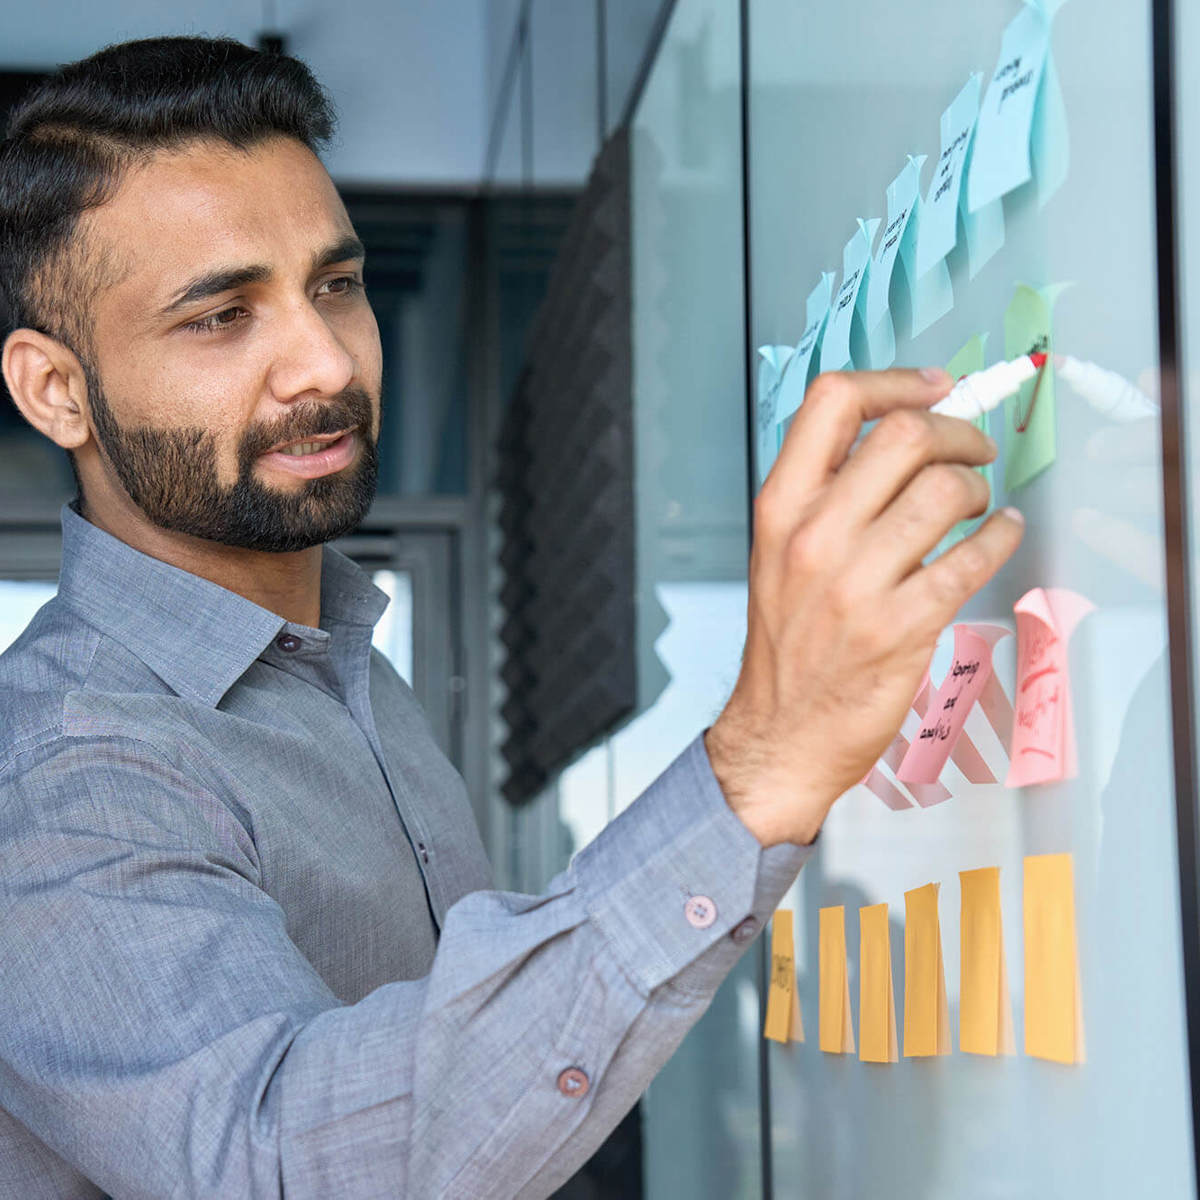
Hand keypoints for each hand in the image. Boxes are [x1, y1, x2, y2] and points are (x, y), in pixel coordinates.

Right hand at [706, 368, 1024, 846]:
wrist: (780, 731)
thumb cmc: (786, 642)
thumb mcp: (777, 552)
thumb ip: (824, 493)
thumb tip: (900, 435)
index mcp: (780, 507)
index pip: (833, 402)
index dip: (895, 381)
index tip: (933, 387)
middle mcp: (813, 536)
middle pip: (906, 435)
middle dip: (958, 432)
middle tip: (972, 450)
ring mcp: (856, 584)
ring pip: (945, 491)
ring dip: (978, 488)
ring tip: (976, 504)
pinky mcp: (900, 627)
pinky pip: (972, 559)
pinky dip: (1001, 536)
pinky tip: (999, 535)